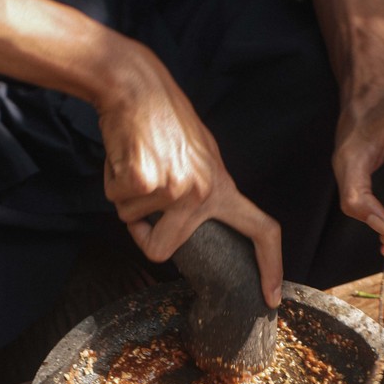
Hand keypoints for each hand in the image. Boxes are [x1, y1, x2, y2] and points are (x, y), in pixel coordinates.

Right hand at [98, 41, 282, 306]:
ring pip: (133, 222)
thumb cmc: (163, 120)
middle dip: (142, 233)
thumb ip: (202, 191)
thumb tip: (189, 226)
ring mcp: (175, 188)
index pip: (261, 231)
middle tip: (141, 193)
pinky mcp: (146, 181)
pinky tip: (125, 154)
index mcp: (223, 187)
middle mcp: (204, 192)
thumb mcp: (199, 156)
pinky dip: (112, 182)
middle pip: (163, 250)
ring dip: (126, 197)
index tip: (271, 298)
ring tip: (138, 160)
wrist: (136, 85)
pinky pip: (117, 202)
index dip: (270, 266)